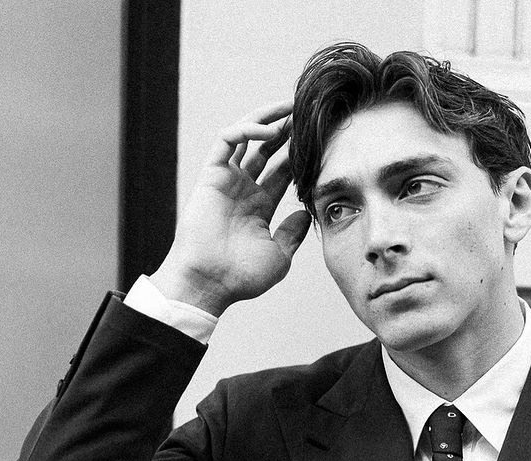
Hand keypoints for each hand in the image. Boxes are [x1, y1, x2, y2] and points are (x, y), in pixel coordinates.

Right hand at [150, 102, 311, 315]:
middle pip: (268, 150)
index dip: (300, 155)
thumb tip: (307, 214)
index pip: (284, 172)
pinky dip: (246, 130)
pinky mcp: (211, 174)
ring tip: (291, 107)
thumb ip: (293, 234)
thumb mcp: (279, 256)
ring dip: (268, 120)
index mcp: (260, 207)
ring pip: (247, 137)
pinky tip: (269, 131)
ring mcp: (227, 180)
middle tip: (308, 113)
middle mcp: (243, 189)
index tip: (321, 141)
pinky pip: (227, 140)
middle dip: (287, 131)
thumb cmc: (241, 277)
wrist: (209, 282)